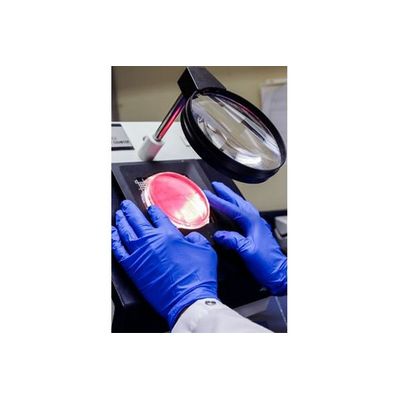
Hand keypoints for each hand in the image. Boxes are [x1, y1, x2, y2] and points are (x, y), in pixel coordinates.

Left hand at [112, 200, 217, 327]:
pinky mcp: (133, 268)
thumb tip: (190, 238)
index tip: (150, 209)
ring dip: (120, 222)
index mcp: (169, 235)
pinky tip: (112, 235)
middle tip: (126, 205)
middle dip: (130, 210)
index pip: (157, 217)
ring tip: (118, 216)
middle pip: (136, 220)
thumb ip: (196, 239)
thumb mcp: (206, 251)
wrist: (188, 300)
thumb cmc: (198, 277)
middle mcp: (152, 241)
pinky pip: (118, 250)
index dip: (153, 210)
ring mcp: (140, 254)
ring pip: (125, 232)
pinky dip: (114, 240)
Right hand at [204, 182, 286, 295]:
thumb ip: (233, 241)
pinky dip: (238, 209)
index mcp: (253, 222)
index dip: (218, 201)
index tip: (208, 194)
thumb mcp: (247, 251)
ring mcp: (258, 226)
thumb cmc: (267, 264)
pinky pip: (245, 215)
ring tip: (223, 194)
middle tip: (216, 185)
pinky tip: (234, 213)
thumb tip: (220, 235)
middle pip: (239, 202)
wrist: (279, 273)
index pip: (231, 208)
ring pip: (243, 207)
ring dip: (232, 199)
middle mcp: (256, 221)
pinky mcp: (258, 232)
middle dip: (226, 193)